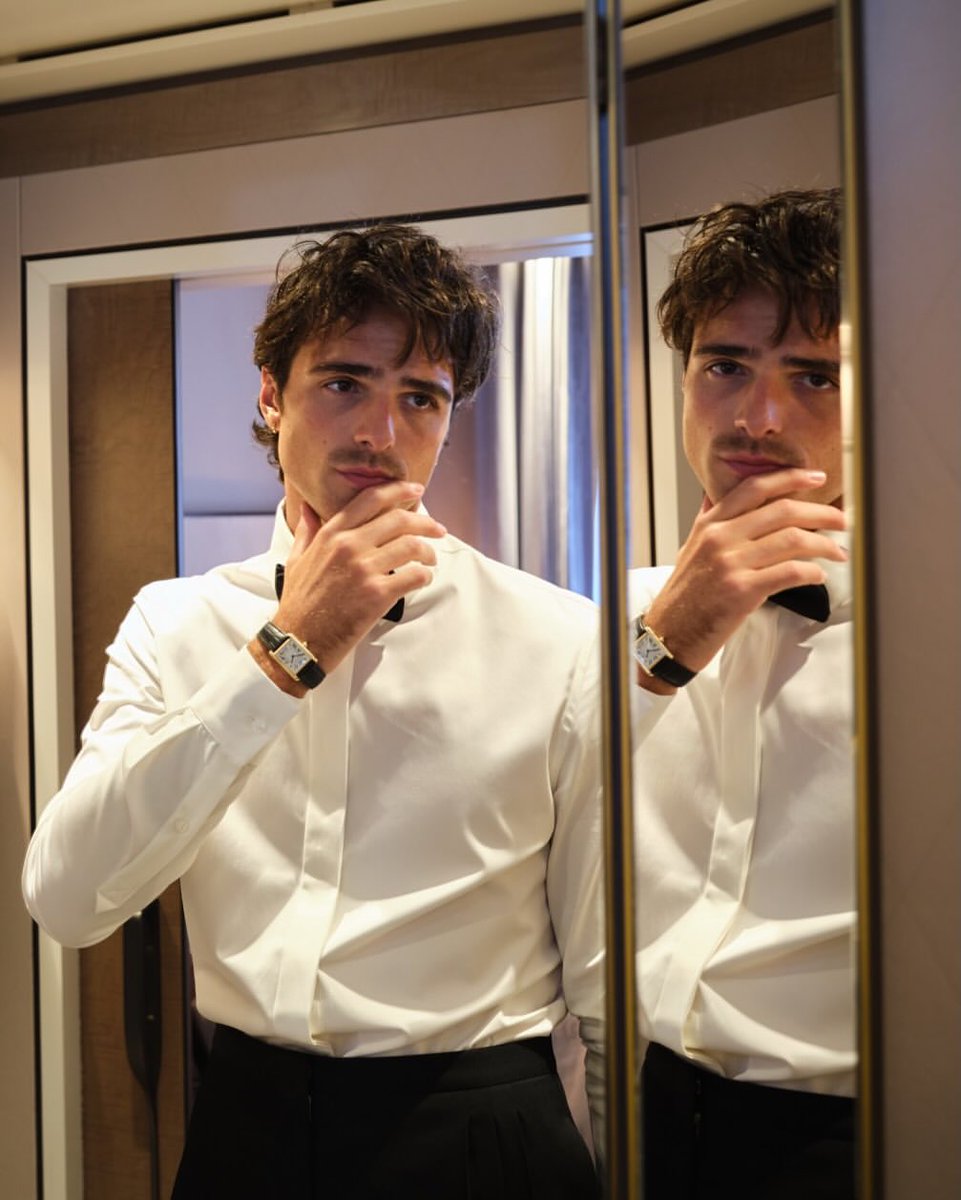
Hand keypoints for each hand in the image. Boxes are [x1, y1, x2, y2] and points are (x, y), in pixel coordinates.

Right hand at [251, 481, 445, 692]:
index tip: (416, 491)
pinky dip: (425, 576)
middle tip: (438, 530)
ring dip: (428, 552)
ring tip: (431, 560)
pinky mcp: (377, 595)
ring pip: (411, 546)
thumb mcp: (297, 560)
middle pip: (399, 520)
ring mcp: (364, 570)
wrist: (299, 641)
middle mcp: (348, 546)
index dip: (399, 491)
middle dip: (426, 523)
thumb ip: (308, 532)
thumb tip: (308, 509)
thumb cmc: (298, 603)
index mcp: (331, 534)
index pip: (371, 499)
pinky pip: (414, 575)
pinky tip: (423, 579)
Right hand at [636, 468, 846, 691]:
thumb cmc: (684, 596)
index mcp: (709, 524)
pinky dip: (812, 572)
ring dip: (825, 545)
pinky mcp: (742, 591)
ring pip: (792, 539)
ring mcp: (731, 563)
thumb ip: (708, 521)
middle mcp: (720, 538)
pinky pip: (790, 572)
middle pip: (782, 511)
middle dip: (822, 513)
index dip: (790, 478)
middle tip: (842, 520)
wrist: (668, 635)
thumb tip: (718, 495)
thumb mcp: (689, 549)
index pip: (755, 488)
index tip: (817, 478)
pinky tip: (818, 576)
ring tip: (838, 553)